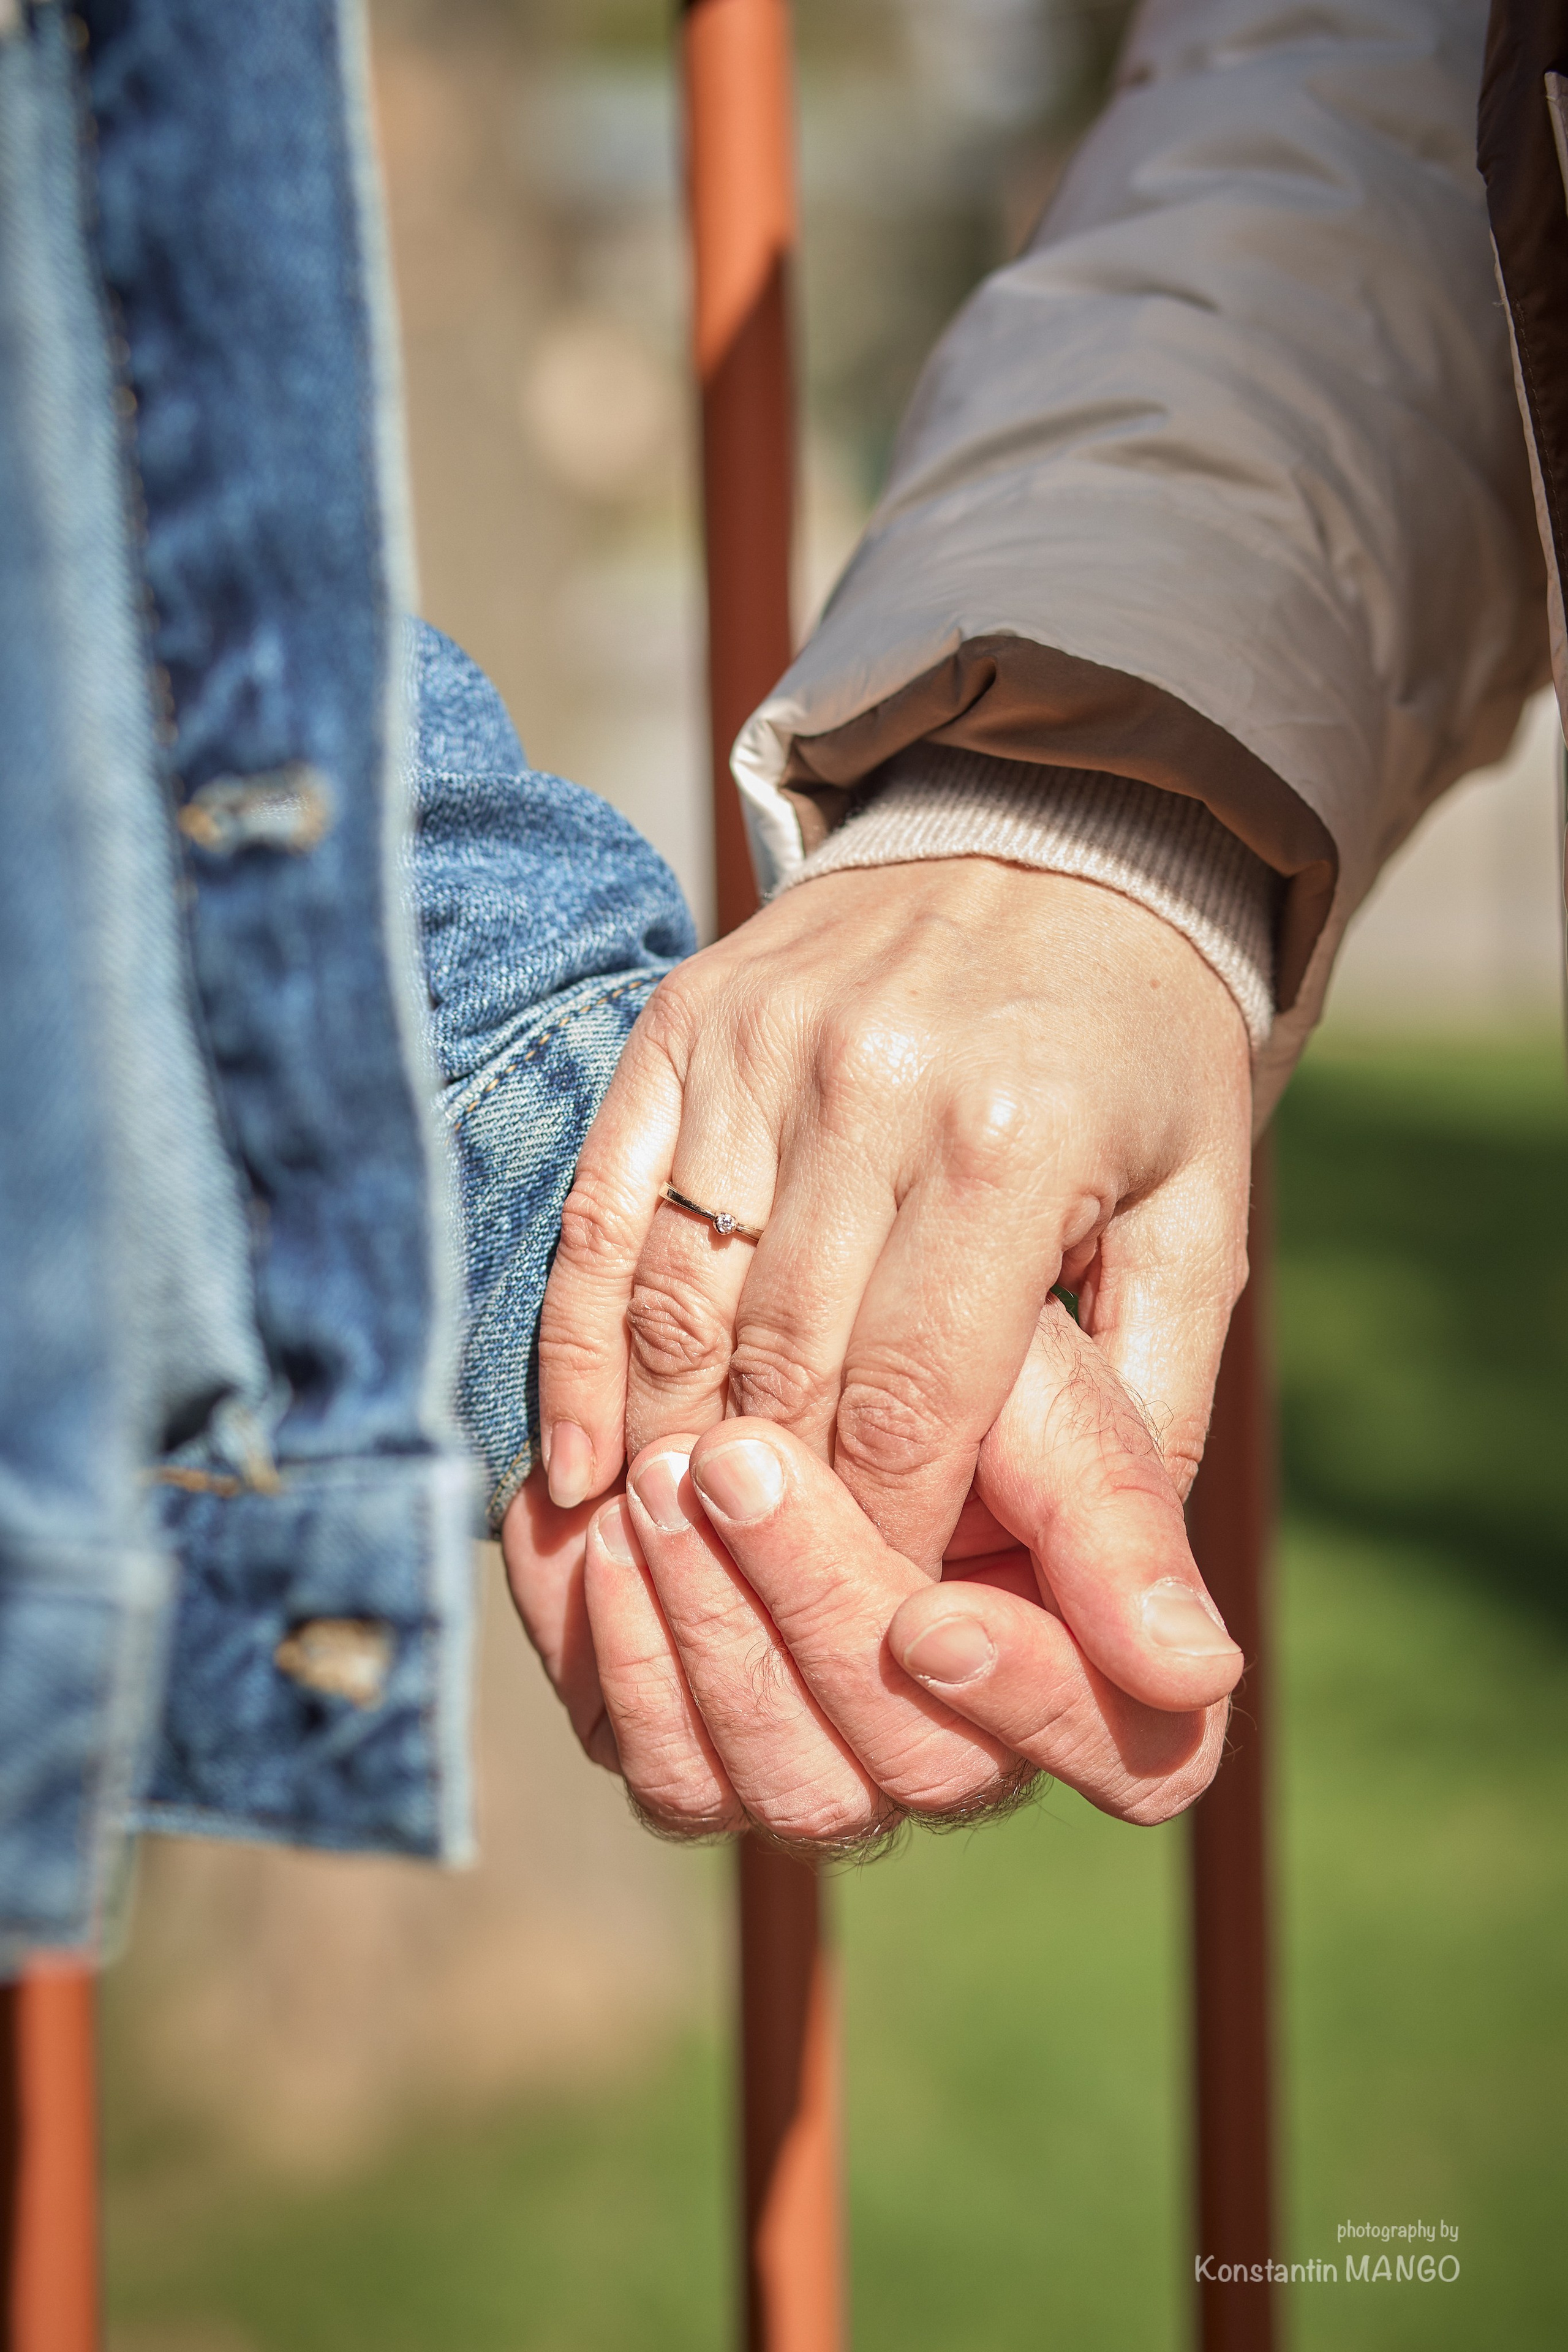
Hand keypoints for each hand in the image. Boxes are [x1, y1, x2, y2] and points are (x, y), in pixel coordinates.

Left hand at [506, 1298, 1242, 1844]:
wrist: (768, 1324)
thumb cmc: (943, 1342)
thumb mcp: (1034, 1382)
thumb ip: (1112, 1509)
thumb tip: (1197, 1670)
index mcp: (1087, 1661)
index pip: (1127, 1757)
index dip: (1028, 1701)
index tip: (925, 1613)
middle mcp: (969, 1745)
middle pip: (922, 1768)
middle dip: (817, 1607)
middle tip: (732, 1460)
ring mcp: (836, 1774)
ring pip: (790, 1792)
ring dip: (710, 1630)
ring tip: (656, 1482)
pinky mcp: (707, 1767)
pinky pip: (669, 1780)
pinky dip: (624, 1661)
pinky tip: (596, 1540)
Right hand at [536, 861, 1251, 1572]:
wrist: (1061, 837)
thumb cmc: (1136, 1059)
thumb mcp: (1199, 1215)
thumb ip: (1156, 1400)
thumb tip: (1136, 1600)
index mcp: (1012, 1141)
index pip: (915, 1399)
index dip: (883, 1537)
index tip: (874, 1625)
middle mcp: (871, 1086)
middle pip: (783, 1364)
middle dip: (772, 1516)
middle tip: (761, 1620)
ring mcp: (761, 1048)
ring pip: (680, 1301)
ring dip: (661, 1454)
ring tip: (660, 1570)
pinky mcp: (683, 1025)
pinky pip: (603, 1212)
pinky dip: (577, 1349)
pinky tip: (577, 1465)